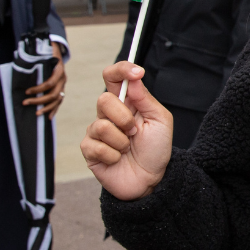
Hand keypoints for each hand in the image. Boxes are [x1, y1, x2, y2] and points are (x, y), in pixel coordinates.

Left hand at [23, 44, 66, 117]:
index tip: (27, 91)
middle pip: (53, 94)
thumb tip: (23, 67)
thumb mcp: (43, 56)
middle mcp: (63, 80)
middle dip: (39, 100)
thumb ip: (36, 61)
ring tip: (36, 113)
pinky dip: (54, 110)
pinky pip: (59, 102)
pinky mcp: (62, 90)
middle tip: (26, 102)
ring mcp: (63, 86)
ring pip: (57, 100)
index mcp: (59, 71)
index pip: (49, 83)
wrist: (57, 53)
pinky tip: (49, 117)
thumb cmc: (47, 54)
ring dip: (46, 108)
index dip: (38, 89)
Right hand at [81, 62, 173, 200]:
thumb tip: (134, 79)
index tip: (136, 72)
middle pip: (104, 100)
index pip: (114, 77)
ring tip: (128, 148)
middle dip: (124, 118)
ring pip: (101, 125)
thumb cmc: (156, 149)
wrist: (151, 179)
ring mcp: (96, 131)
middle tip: (135, 132)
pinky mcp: (89, 149)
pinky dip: (113, 155)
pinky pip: (95, 146)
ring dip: (121, 140)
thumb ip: (146, 99)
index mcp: (127, 103)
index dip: (121, 70)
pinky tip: (118, 159)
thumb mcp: (160, 121)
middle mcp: (109, 114)